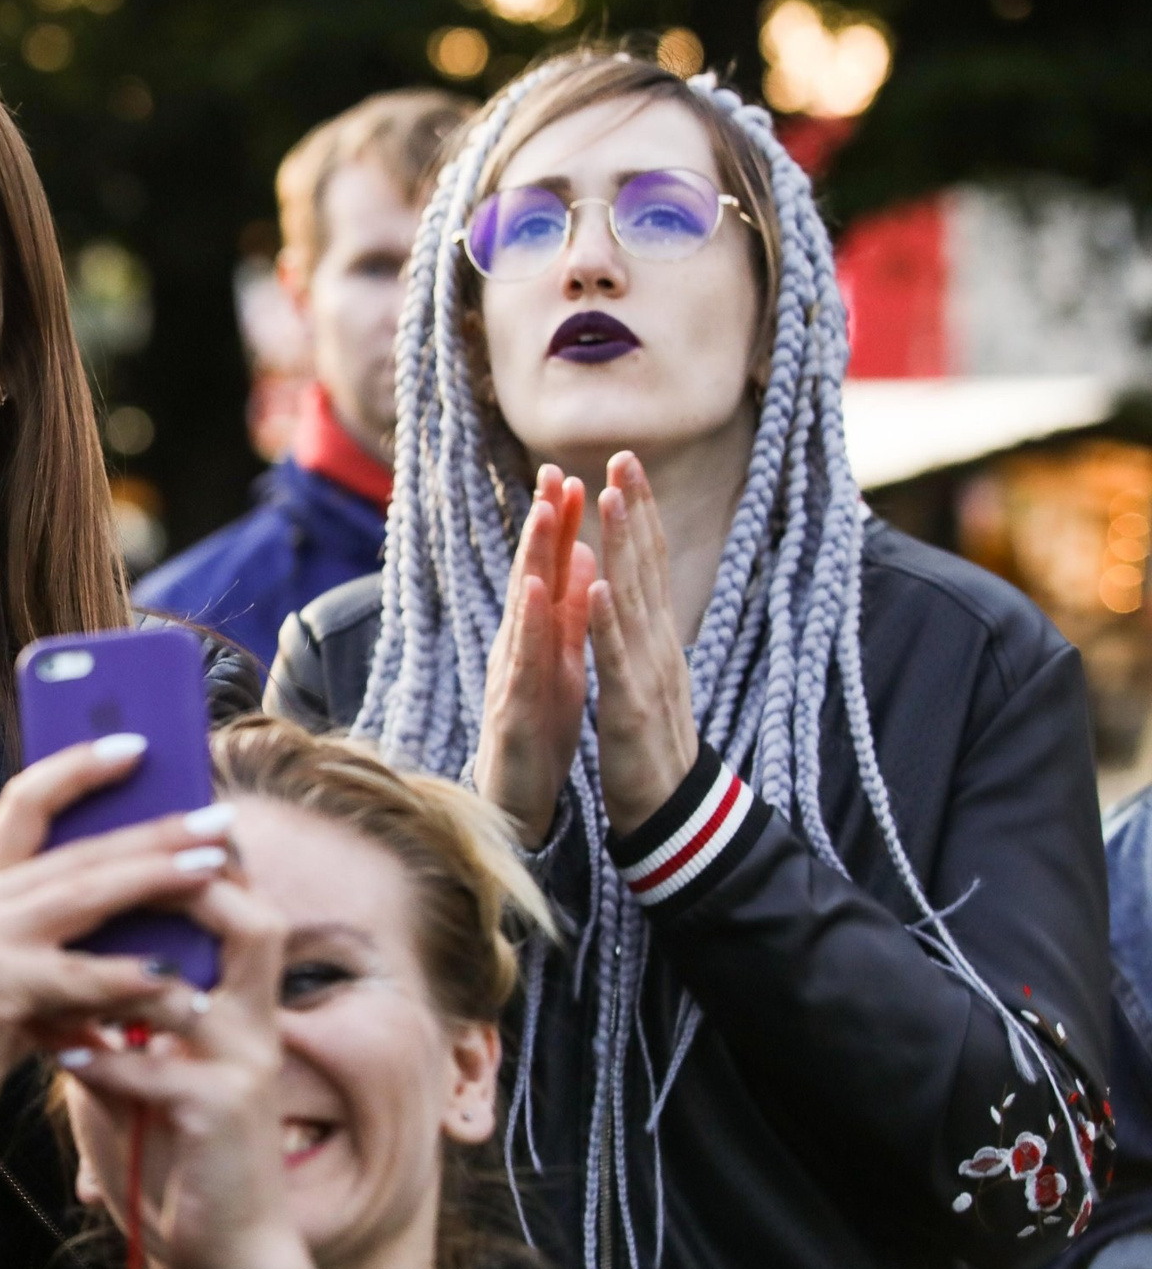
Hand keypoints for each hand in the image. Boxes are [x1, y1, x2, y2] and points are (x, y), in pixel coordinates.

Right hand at [0, 737, 229, 1146]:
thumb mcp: (11, 971)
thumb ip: (64, 944)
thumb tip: (151, 935)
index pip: (27, 800)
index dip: (79, 766)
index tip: (135, 744)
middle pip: (80, 847)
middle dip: (156, 829)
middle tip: (217, 818)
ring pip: (86, 895)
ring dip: (155, 878)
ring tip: (213, 870)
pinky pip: (78, 977)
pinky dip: (130, 978)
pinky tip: (177, 979)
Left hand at [64, 879, 397, 1268]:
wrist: (227, 1251)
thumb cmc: (185, 1151)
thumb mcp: (153, 1065)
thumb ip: (124, 1011)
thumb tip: (68, 953)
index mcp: (245, 1004)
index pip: (244, 906)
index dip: (206, 860)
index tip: (145, 822)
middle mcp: (258, 1026)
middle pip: (254, 923)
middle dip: (188, 887)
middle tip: (111, 871)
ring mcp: (245, 1070)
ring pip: (197, 991)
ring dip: (121, 976)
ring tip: (58, 968)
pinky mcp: (221, 1117)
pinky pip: (159, 1072)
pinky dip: (104, 1061)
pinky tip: (61, 1058)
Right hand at [472, 465, 592, 847]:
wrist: (516, 801)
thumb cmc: (539, 731)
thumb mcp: (561, 665)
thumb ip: (568, 615)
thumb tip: (584, 563)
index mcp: (539, 637)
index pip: (550, 572)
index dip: (561, 526)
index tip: (572, 476)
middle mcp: (518, 647)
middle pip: (531, 576)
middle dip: (544, 524)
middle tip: (554, 473)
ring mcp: (511, 675)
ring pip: (522, 608)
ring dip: (533, 558)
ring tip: (545, 514)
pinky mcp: (514, 708)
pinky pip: (523, 659)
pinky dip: (529, 621)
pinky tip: (535, 590)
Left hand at [588, 453, 699, 836]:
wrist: (668, 810)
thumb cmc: (649, 743)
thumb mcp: (643, 675)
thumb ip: (637, 630)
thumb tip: (627, 585)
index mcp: (654, 638)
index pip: (645, 565)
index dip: (637, 515)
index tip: (626, 466)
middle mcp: (656, 646)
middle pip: (646, 568)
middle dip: (635, 512)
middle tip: (626, 457)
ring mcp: (648, 674)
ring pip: (634, 599)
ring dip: (624, 548)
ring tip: (613, 500)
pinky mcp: (630, 707)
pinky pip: (616, 658)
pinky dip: (608, 621)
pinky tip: (599, 587)